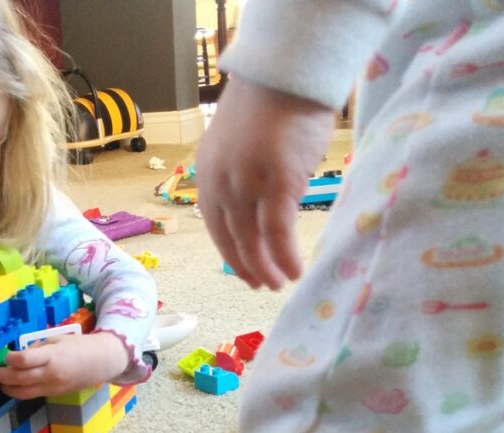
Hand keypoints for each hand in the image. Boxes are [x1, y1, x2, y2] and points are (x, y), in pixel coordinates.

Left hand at [0, 332, 129, 399]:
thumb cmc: (79, 346)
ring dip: (7, 388)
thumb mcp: (57, 339)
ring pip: (23, 392)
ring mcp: (53, 387)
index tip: (4, 356)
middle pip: (19, 378)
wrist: (101, 362)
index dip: (9, 358)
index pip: (24, 360)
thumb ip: (37, 348)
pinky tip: (13, 385)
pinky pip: (32, 395)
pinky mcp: (54, 394)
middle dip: (1, 375)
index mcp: (52, 356)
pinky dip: (19, 391)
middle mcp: (51, 374)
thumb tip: (19, 355)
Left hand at [197, 76, 334, 289]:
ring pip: (253, 240)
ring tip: (281, 282)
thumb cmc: (268, 105)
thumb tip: (253, 200)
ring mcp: (246, 185)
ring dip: (267, 267)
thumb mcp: (237, 144)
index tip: (245, 272)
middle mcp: (220, 184)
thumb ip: (238, 173)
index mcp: (208, 175)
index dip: (231, 253)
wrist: (284, 76)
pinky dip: (285, 256)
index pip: (215, 225)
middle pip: (232, 238)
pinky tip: (295, 270)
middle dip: (248, 266)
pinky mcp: (276, 184)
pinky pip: (278, 232)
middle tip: (264, 286)